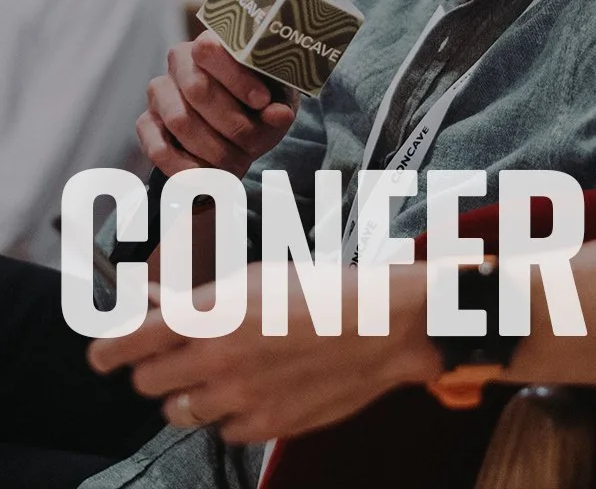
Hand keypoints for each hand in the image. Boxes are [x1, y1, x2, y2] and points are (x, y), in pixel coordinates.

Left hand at [87, 262, 440, 443]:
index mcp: (210, 314)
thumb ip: (198, 296)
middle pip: (147, 383)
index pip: (127, 342)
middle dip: (157, 369)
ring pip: (180, 412)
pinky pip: (224, 430)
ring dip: (191, 394)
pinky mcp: (263, 426)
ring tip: (226, 373)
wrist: (381, 325)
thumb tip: (152, 300)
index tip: (103, 354)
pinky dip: (233, 413)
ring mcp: (238, 398)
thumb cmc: (323, 290)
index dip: (107, 350)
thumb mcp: (256, 278)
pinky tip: (260, 388)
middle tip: (180, 356)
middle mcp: (215, 359)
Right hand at [139, 31, 296, 178]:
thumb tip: (279, 114)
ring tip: (237, 164)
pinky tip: (210, 177)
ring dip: (213, 149)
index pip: (211, 49)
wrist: (240, 127)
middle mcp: (179, 61)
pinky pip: (157, 148)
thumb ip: (279, 106)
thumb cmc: (261, 104)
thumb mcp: (277, 101)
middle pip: (198, 89)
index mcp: (213, 42)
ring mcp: (160, 91)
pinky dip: (186, 168)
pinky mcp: (146, 122)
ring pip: (179, 120)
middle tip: (253, 144)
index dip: (236, 77)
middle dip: (231, 123)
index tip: (262, 102)